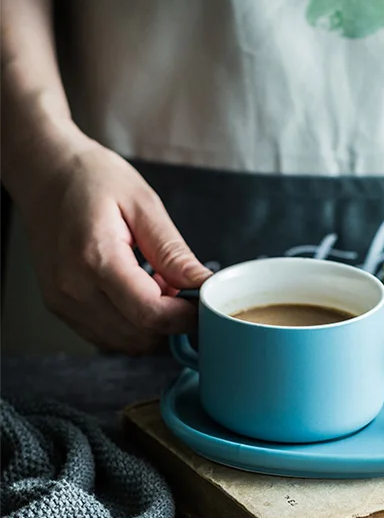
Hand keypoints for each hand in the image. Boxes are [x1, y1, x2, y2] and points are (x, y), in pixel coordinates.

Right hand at [17, 129, 211, 353]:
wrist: (44, 174)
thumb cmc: (90, 179)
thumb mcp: (143, 205)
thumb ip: (173, 252)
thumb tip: (205, 285)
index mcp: (95, 258)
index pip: (150, 313)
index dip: (185, 317)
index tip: (203, 302)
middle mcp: (74, 288)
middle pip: (140, 335)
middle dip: (171, 321)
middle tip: (181, 290)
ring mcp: (64, 302)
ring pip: (126, 343)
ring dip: (152, 327)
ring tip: (157, 288)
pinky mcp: (62, 308)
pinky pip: (108, 338)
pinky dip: (132, 327)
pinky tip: (136, 296)